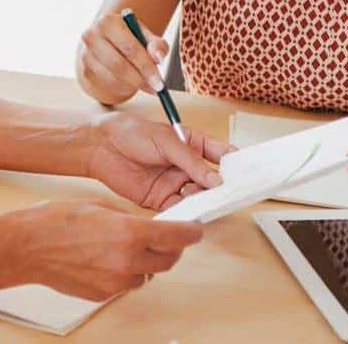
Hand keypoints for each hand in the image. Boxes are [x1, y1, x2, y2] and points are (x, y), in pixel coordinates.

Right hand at [4, 199, 206, 300]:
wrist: (28, 247)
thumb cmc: (56, 222)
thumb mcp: (100, 206)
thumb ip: (130, 218)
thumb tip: (148, 225)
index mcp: (130, 233)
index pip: (178, 236)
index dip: (191, 232)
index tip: (194, 229)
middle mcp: (128, 260)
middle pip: (169, 260)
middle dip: (172, 248)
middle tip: (165, 238)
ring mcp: (116, 281)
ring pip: (148, 274)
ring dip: (146, 261)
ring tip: (126, 248)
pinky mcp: (104, 294)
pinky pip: (126, 283)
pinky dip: (125, 272)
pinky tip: (107, 259)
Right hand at [75, 9, 168, 104]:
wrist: (107, 42)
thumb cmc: (130, 38)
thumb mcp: (146, 37)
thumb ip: (157, 45)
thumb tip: (158, 57)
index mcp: (109, 22)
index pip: (130, 48)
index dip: (147, 67)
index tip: (160, 83)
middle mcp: (92, 36)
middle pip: (119, 65)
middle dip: (140, 80)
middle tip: (155, 89)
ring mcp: (85, 54)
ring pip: (112, 78)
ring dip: (132, 85)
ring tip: (145, 84)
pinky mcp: (85, 70)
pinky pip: (107, 85)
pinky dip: (123, 88)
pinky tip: (131, 83)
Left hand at [83, 113, 228, 209]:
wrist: (101, 146)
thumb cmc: (132, 134)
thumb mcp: (167, 142)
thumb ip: (191, 161)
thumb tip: (216, 180)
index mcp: (192, 144)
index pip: (220, 155)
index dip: (234, 165)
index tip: (246, 174)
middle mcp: (186, 165)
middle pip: (212, 180)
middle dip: (223, 187)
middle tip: (233, 195)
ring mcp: (175, 182)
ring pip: (199, 196)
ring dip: (205, 200)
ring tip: (211, 203)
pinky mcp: (161, 198)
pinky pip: (180, 207)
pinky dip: (187, 211)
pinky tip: (192, 213)